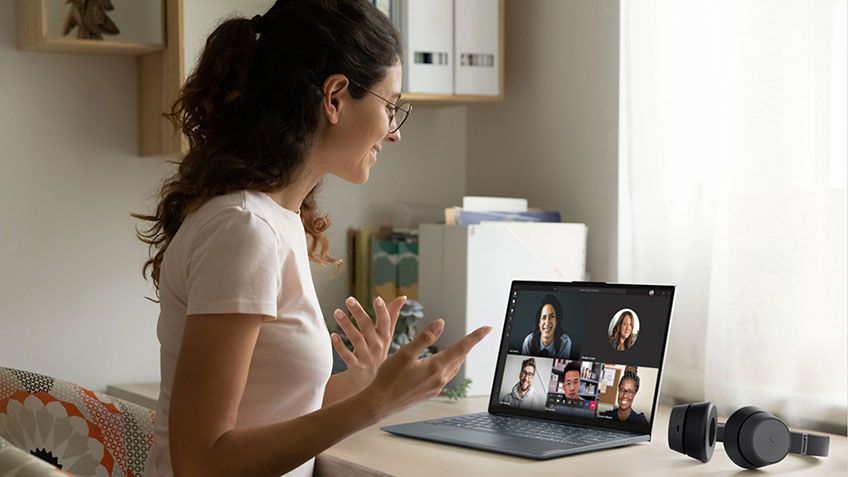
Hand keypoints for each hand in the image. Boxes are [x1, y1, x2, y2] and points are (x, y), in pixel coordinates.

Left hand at [330, 295, 405, 389]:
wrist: (371, 381)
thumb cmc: (378, 351)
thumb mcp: (387, 335)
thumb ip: (392, 315)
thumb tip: (403, 297)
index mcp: (385, 336)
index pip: (385, 322)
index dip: (383, 310)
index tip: (377, 298)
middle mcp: (377, 346)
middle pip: (368, 327)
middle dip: (359, 312)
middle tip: (349, 299)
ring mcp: (367, 357)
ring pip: (356, 339)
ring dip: (346, 325)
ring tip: (337, 312)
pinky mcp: (357, 366)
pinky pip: (348, 356)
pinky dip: (340, 346)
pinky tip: (333, 335)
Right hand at [363, 319, 492, 417]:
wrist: (379, 403)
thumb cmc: (388, 378)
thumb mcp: (405, 353)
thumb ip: (424, 338)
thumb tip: (441, 323)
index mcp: (435, 367)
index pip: (461, 348)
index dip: (475, 337)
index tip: (487, 328)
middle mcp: (439, 379)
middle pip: (459, 358)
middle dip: (467, 345)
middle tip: (476, 334)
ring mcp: (435, 387)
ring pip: (453, 368)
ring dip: (458, 356)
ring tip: (460, 346)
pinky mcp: (429, 393)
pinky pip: (445, 376)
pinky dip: (448, 366)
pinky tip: (440, 363)